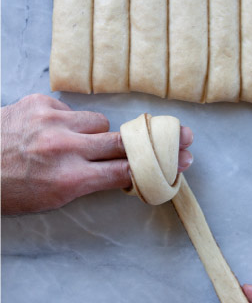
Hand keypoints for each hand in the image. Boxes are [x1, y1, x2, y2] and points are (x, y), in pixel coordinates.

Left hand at [1, 94, 192, 214]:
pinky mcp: (39, 103)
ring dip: (96, 133)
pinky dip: (68, 120)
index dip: (159, 166)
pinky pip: (72, 109)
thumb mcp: (52, 199)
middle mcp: (65, 148)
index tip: (181, 160)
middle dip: (155, 141)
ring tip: (78, 144)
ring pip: (100, 122)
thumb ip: (91, 182)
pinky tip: (50, 130)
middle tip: (183, 136)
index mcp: (70, 180)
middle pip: (125, 142)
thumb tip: (126, 171)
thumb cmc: (8, 190)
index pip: (128, 171)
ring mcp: (52, 121)